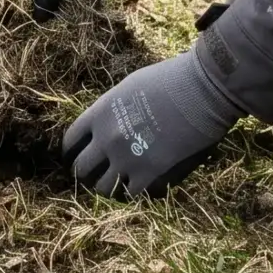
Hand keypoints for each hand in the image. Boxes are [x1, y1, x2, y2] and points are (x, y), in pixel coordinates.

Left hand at [62, 48, 241, 197]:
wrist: (200, 90)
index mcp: (99, 113)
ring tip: (117, 184)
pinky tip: (139, 185)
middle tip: (97, 174)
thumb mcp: (129, 87)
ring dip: (108, 187)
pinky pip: (130, 193)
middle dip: (87, 173)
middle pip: (81, 168)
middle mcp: (106, 138)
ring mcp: (125, 157)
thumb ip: (113, 108)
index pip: (71, 140)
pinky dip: (133, 191)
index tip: (77, 156)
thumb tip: (110, 121)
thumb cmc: (170, 79)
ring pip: (102, 187)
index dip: (72, 151)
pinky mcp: (148, 172)